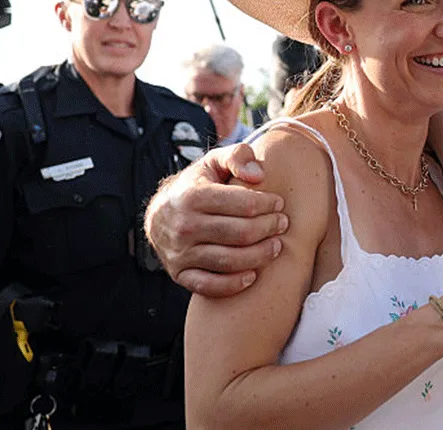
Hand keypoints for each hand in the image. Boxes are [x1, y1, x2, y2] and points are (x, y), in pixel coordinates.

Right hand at [145, 143, 287, 296]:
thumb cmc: (197, 186)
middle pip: (240, 233)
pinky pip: (208, 286)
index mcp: (192, 196)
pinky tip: (253, 276)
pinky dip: (233, 284)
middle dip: (269, 228)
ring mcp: (180, 253)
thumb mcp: (213, 162)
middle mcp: (184, 226)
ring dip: (259, 256)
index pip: (242, 204)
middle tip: (282, 224)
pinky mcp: (179, 274)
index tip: (279, 203)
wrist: (160, 215)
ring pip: (228, 261)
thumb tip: (259, 175)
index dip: (267, 204)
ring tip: (276, 246)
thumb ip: (238, 157)